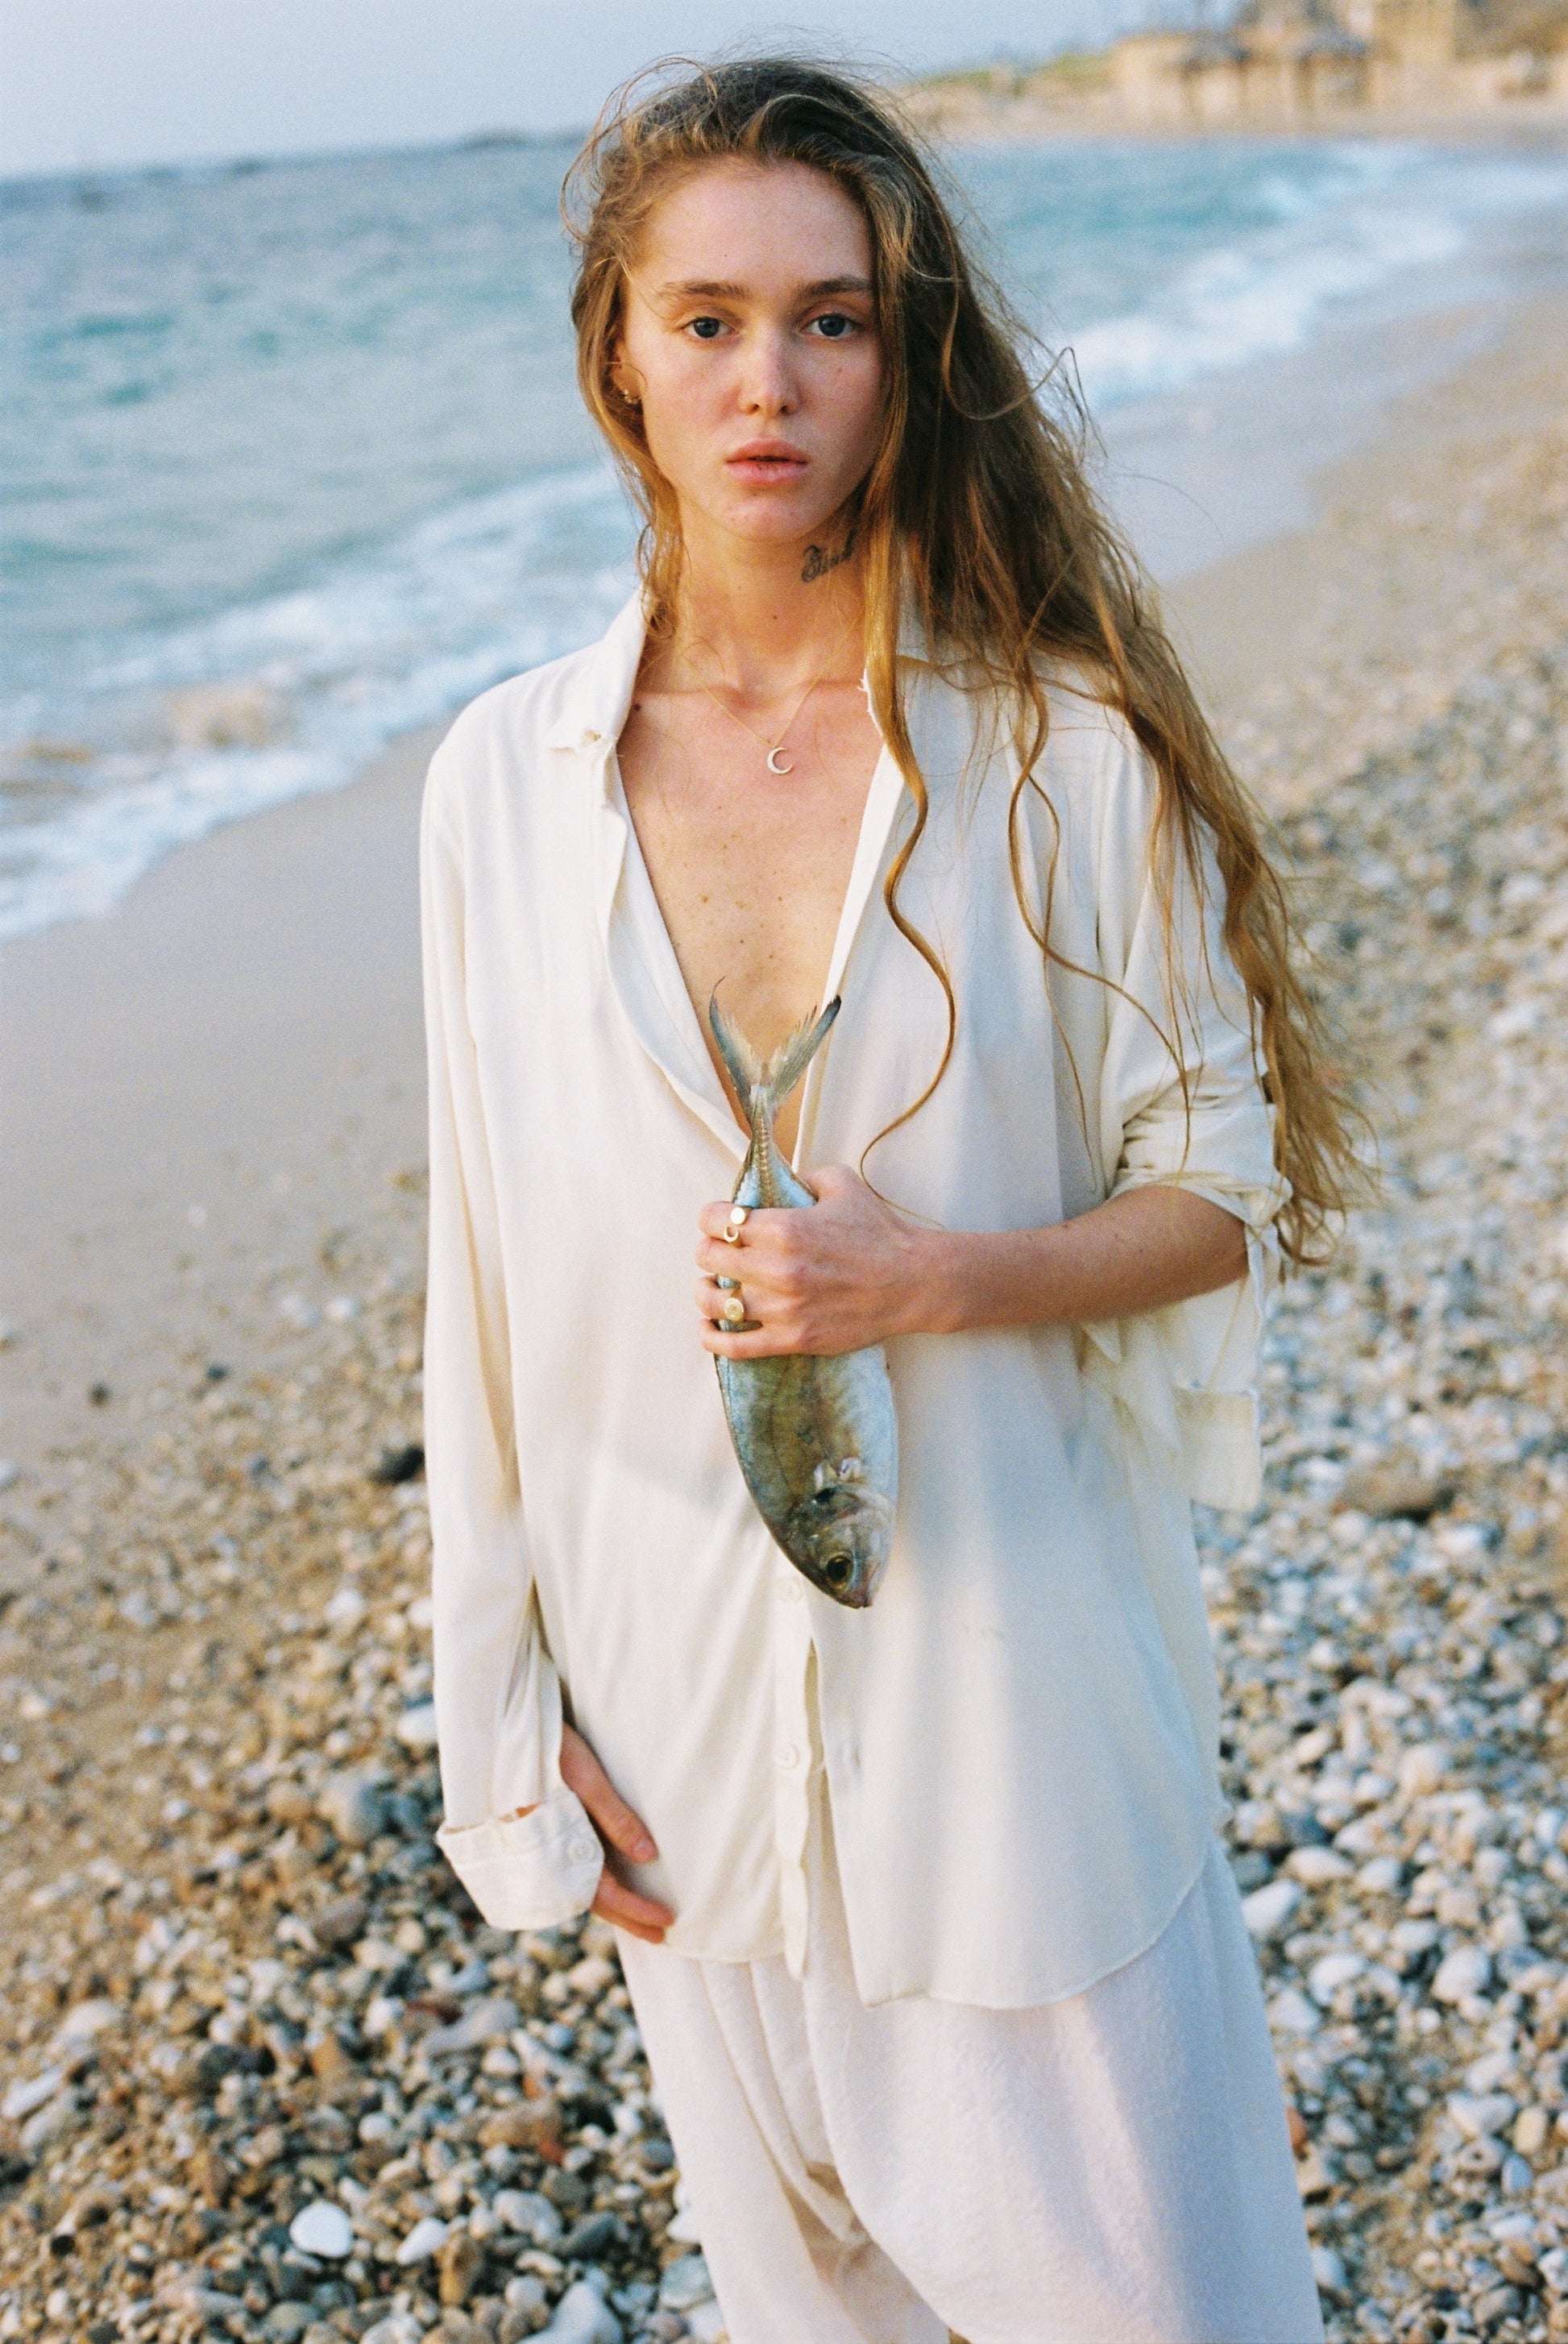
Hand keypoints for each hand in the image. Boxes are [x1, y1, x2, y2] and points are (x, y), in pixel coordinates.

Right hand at [513, 1722, 673, 1945]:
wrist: (507, 1731)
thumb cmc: (550, 1751)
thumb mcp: (587, 1781)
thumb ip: (616, 1819)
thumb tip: (648, 1857)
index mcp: (558, 1848)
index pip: (604, 1894)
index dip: (636, 1911)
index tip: (666, 1922)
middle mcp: (549, 1856)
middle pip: (593, 1900)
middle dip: (628, 1919)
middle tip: (661, 1937)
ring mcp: (546, 1848)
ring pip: (582, 1888)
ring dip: (612, 1905)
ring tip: (639, 1918)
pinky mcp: (545, 1835)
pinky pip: (573, 1871)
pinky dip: (597, 1884)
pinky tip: (610, 1883)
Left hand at [695, 1164, 933, 1358]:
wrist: (913, 1282)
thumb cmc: (879, 1231)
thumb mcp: (841, 1184)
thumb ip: (800, 1176)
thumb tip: (771, 1180)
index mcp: (785, 1228)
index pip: (717, 1220)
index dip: (711, 1216)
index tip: (718, 1219)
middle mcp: (778, 1269)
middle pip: (709, 1258)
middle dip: (709, 1250)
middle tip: (719, 1250)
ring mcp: (783, 1309)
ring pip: (714, 1303)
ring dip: (705, 1292)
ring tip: (710, 1287)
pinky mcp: (793, 1340)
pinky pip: (735, 1347)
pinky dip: (712, 1338)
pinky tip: (708, 1327)